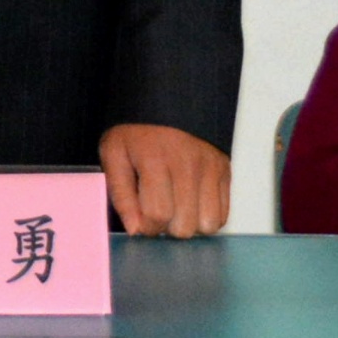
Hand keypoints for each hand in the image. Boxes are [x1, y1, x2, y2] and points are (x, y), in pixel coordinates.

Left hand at [100, 123, 230, 238]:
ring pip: (207, 226)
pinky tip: (191, 204)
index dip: (146, 226)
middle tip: (158, 210)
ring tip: (176, 208)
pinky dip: (206, 218)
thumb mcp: (113, 157)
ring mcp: (210, 167)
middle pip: (184, 226)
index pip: (157, 214)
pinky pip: (222, 216)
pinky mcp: (224, 170)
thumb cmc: (136, 137)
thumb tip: (136, 230)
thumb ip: (120, 195)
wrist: (166, 107)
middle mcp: (187, 163)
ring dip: (189, 224)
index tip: (140, 218)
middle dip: (167, 227)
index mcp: (154, 158)